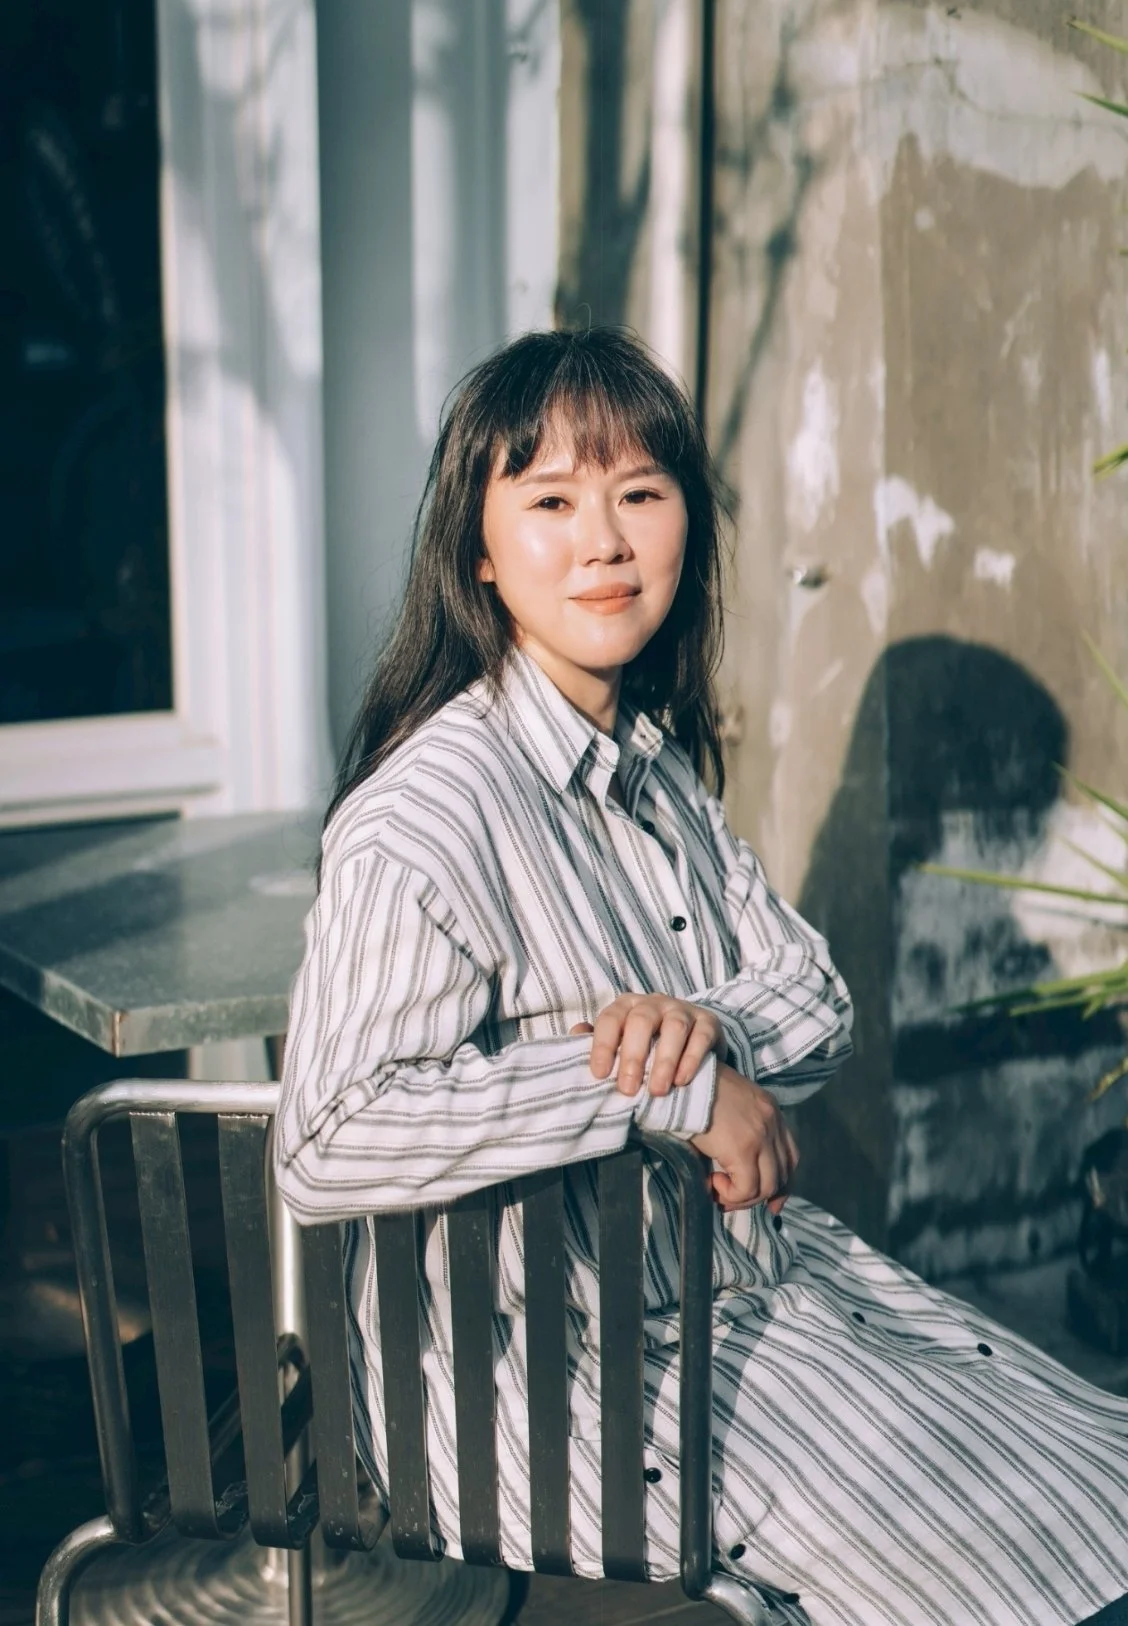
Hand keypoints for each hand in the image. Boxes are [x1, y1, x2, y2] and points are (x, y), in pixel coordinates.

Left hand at [570, 993, 724, 1096]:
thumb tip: (576, 1032)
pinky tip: (681, 1081)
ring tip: (657, 1091)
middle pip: (641, 1021)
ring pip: (674, 1028)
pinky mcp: (708, 1022)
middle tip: (628, 1089)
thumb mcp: (620, 1043)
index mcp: (626, 1006)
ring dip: (664, 1060)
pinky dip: (691, 1059)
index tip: (598, 1075)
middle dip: (633, 1056)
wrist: (687, 1046)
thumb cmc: (645, 1048)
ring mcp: (682, 1009)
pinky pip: (701, 1036)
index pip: (610, 1019)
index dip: (602, 1045)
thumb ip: (598, 1040)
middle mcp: (654, 1003)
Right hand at [690, 1063, 798, 1214]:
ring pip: (766, 1187)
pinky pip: (746, 1189)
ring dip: (742, 1198)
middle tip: (731, 1199)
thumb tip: (738, 1167)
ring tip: (718, 1190)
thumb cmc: (694, 1092)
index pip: (790, 1156)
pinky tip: (712, 1182)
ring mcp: (761, 1136)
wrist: (679, 1083)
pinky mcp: (743, 1149)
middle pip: (782, 1174)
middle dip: (759, 1196)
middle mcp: (772, 1122)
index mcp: (769, 1110)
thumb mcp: (727, 1106)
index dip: (782, 1184)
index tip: (771, 1202)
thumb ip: (740, 1129)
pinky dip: (730, 1194)